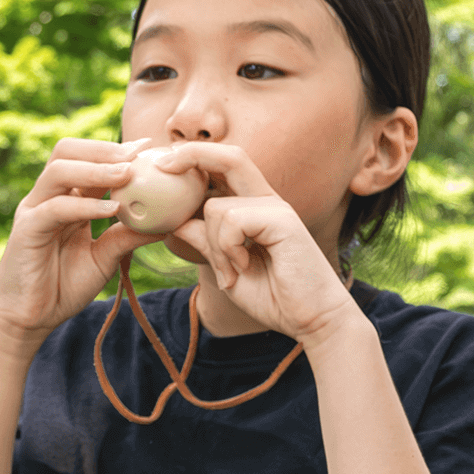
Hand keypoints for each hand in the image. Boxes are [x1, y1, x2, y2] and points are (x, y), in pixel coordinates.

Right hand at [0, 137, 161, 349]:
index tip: (149, 147)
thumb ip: (128, 236)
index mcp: (66, 199)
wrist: (31, 319)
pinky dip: (84, 205)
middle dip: (104, 149)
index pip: (87, 160)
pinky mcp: (26, 230)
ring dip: (96, 169)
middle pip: (67, 151)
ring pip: (59, 171)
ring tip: (128, 174)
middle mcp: (47, 198)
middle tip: (138, 155)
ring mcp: (34, 210)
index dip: (116, 150)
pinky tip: (112, 209)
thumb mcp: (106, 257)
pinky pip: (55, 208)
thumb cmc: (64, 286)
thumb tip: (169, 222)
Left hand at [160, 143, 353, 343]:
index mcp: (256, 208)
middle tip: (162, 165)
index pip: (224, 169)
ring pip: (216, 207)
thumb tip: (175, 222)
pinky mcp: (282, 220)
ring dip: (213, 245)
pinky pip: (232, 220)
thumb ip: (206, 242)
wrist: (313, 320)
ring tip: (231, 272)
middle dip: (192, 153)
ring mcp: (276, 208)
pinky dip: (227, 248)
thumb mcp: (228, 269)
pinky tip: (243, 268)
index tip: (161, 166)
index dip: (193, 160)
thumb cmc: (275, 297)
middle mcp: (267, 201)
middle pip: (229, 156)